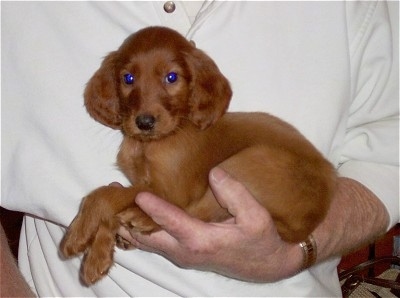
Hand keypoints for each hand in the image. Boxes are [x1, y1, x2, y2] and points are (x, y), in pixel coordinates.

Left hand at [117, 167, 302, 281]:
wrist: (266, 265)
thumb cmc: (261, 241)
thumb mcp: (257, 217)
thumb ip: (236, 194)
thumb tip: (213, 173)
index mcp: (202, 241)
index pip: (171, 222)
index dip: (154, 207)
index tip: (137, 193)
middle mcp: (185, 251)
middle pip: (147, 237)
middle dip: (128, 217)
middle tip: (112, 195)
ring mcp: (181, 255)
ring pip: (146, 242)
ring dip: (129, 224)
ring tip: (114, 204)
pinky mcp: (182, 254)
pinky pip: (152, 244)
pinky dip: (137, 231)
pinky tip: (130, 218)